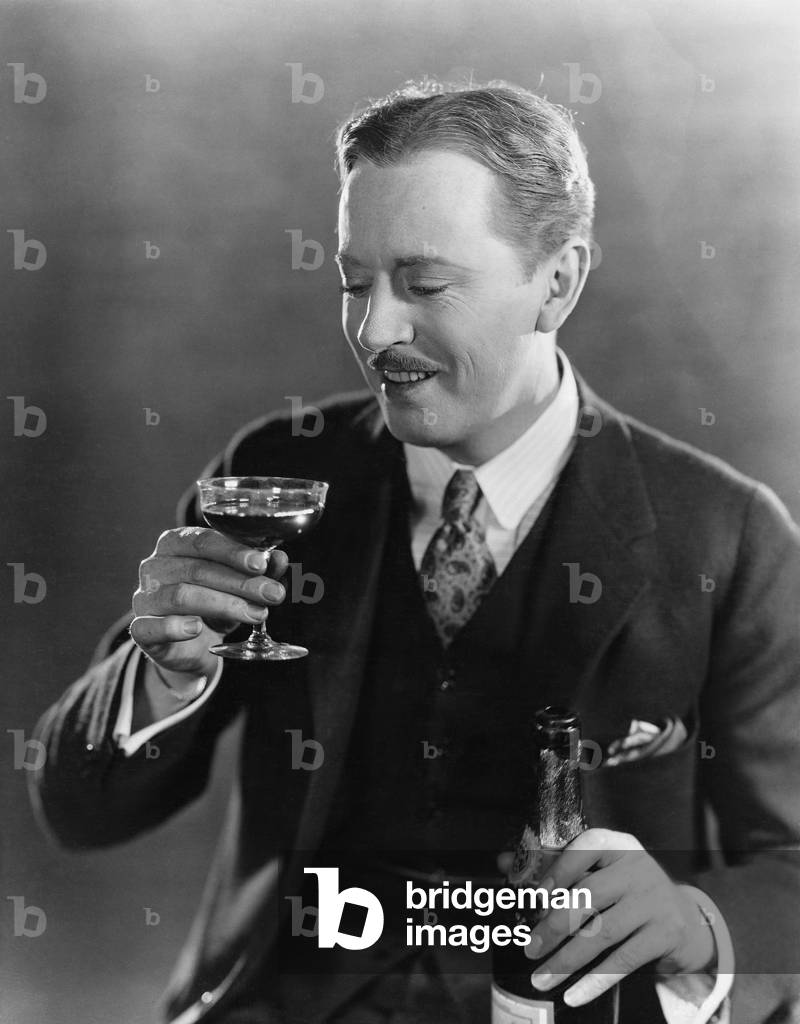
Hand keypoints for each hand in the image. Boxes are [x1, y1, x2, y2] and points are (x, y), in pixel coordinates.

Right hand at [130, 526, 288, 677]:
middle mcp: (155, 566)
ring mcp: (145, 597)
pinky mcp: (141, 630)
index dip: (234, 552)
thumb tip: (279, 559)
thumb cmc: (214, 604)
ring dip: (225, 604)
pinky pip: (150, 627)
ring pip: (182, 595)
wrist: (191, 647)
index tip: (262, 564)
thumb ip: (259, 571)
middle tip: (273, 595)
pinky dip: (174, 626)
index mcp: (175, 544)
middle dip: (241, 582)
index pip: (203, 540)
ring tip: (257, 614)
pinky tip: (196, 628)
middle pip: (198, 569)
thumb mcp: (239, 585)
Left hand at [499, 829, 716, 1007]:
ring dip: (566, 960)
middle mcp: (638, 867)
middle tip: (529, 950)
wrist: (687, 922)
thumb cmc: (628, 893)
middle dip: (553, 926)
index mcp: (618, 845)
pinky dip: (595, 982)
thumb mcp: (600, 872)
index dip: (557, 871)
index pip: (584, 848)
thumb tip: (504, 861)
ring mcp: (654, 901)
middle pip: (588, 895)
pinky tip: (573, 995)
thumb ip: (554, 866)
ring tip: (540, 979)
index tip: (534, 898)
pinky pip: (623, 962)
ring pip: (602, 933)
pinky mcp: (666, 934)